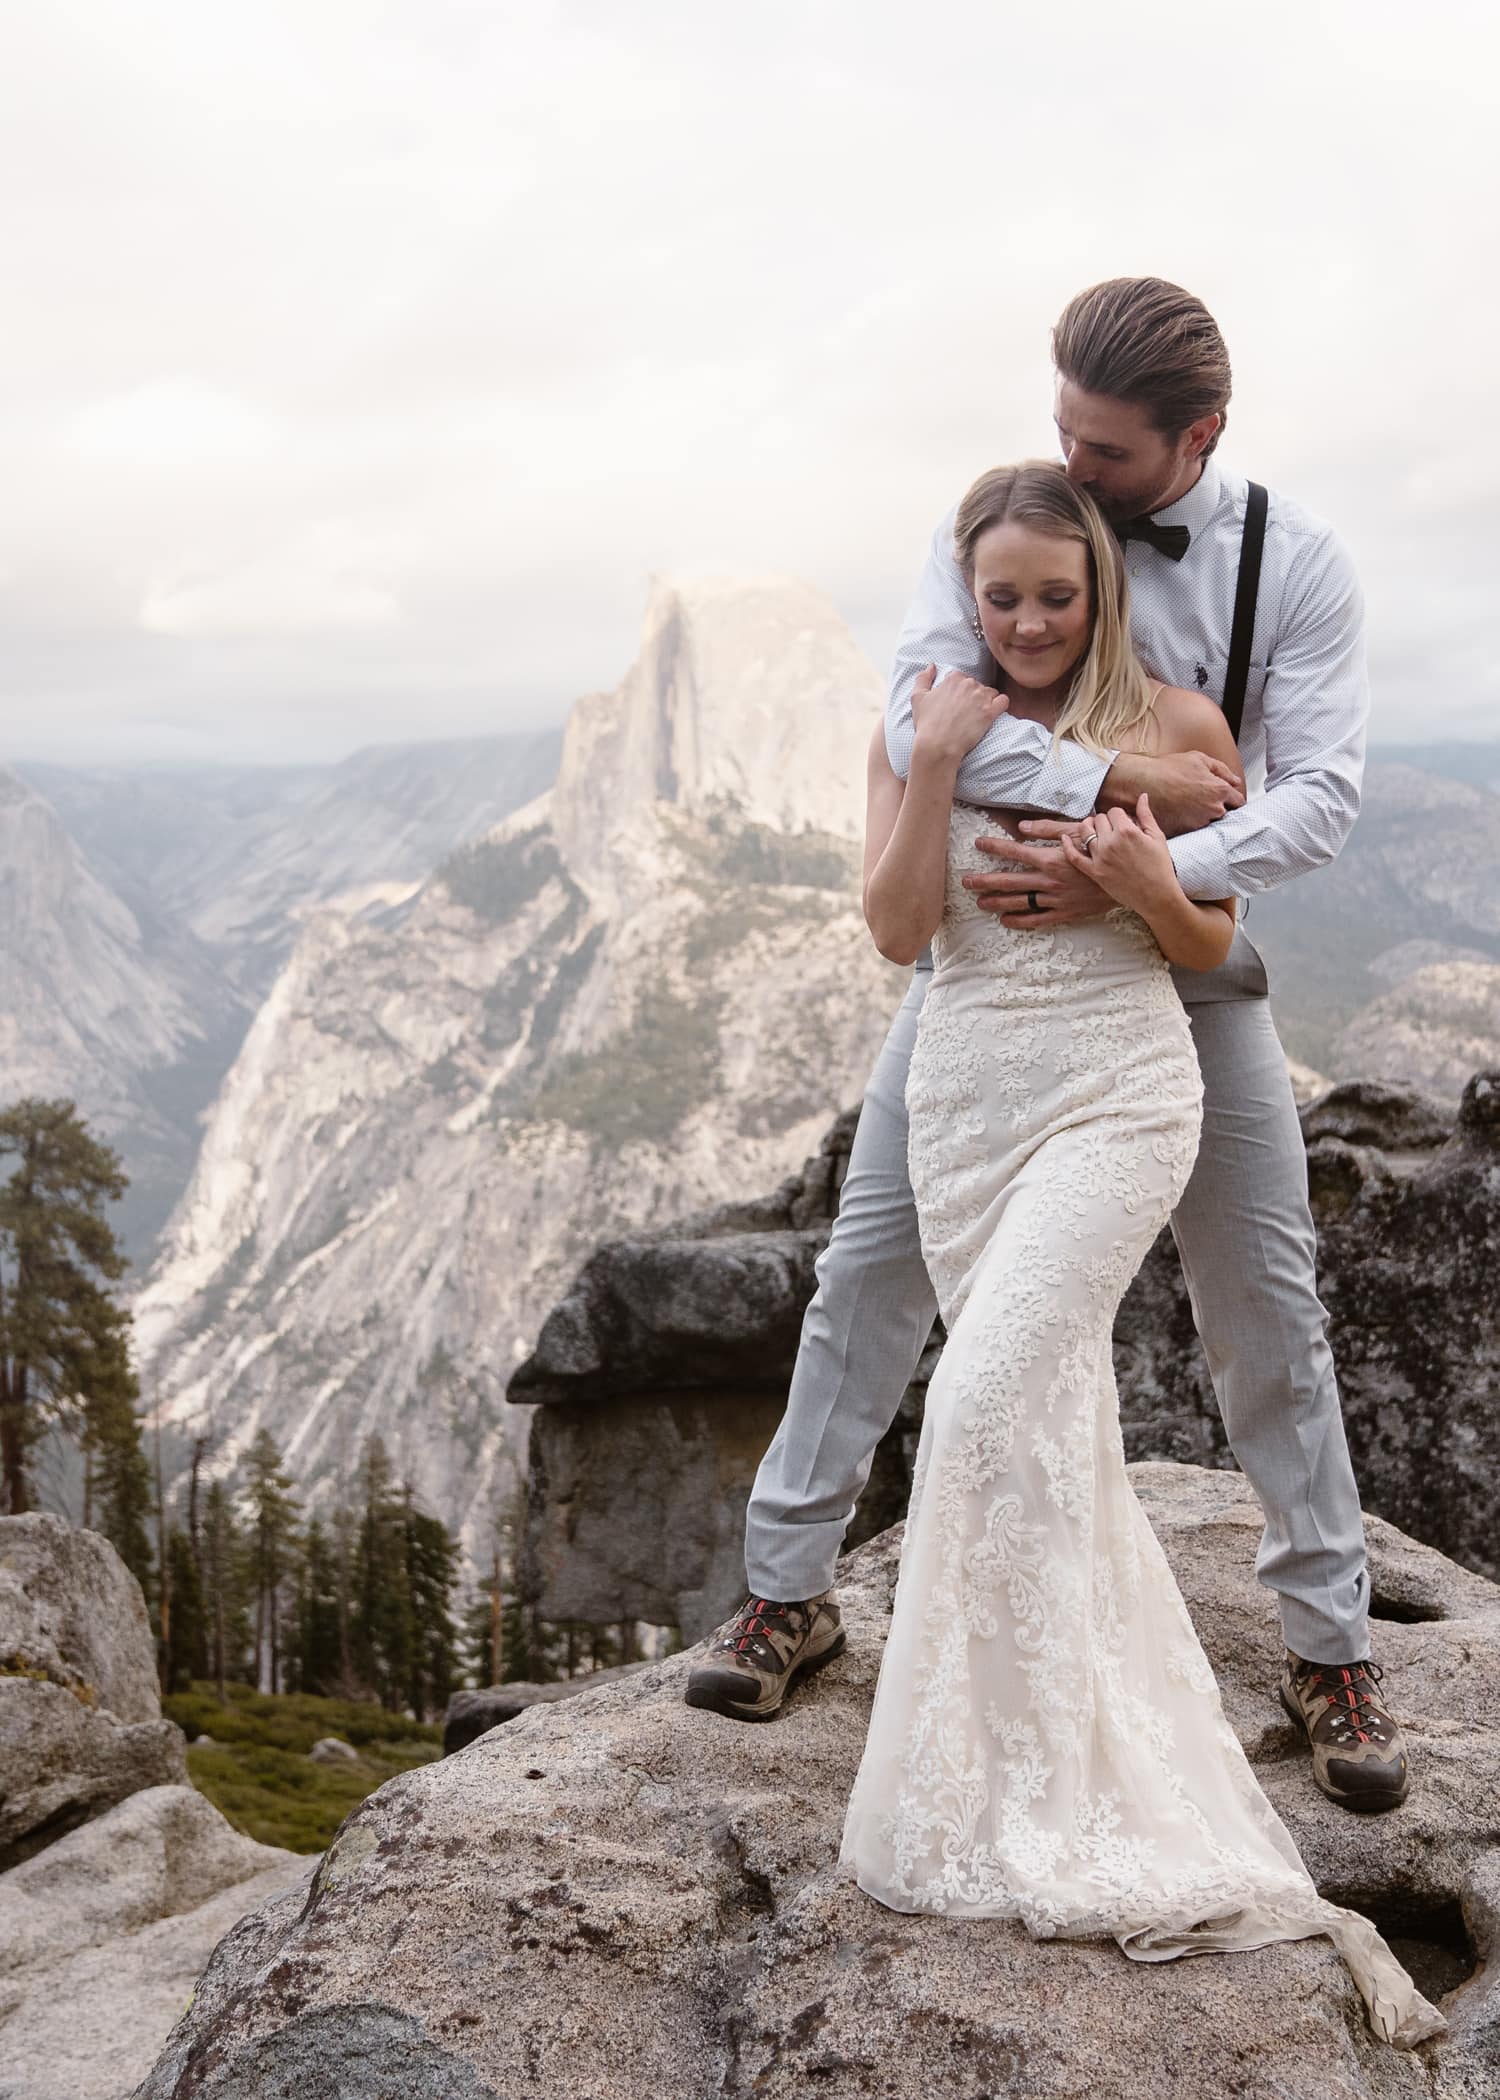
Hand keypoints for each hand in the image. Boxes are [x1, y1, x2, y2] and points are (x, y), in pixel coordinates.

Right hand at [909, 665, 1007, 764]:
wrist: (937, 746)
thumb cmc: (926, 724)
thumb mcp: (917, 698)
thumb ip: (923, 678)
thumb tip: (931, 666)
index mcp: (953, 679)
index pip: (961, 678)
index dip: (958, 691)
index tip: (955, 704)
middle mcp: (969, 684)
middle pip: (977, 685)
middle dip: (973, 697)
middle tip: (965, 713)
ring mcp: (981, 697)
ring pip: (991, 693)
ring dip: (987, 701)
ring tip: (977, 716)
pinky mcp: (990, 712)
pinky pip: (1004, 701)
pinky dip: (1000, 705)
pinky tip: (993, 713)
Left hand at [962, 829, 1107, 928]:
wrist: (1128, 877)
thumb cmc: (1102, 850)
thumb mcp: (1078, 831)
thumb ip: (1048, 828)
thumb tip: (1021, 826)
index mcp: (1051, 858)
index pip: (1015, 851)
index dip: (994, 847)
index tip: (978, 844)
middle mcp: (1049, 880)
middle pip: (1009, 881)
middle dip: (985, 881)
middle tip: (966, 881)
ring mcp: (1056, 899)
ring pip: (1019, 902)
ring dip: (996, 902)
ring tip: (979, 902)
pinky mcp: (1065, 912)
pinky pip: (1037, 920)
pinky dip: (1019, 921)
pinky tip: (1005, 920)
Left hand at [1060, 795, 1176, 912]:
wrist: (1157, 896)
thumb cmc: (1160, 867)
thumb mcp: (1157, 837)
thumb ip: (1146, 815)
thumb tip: (1142, 796)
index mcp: (1127, 831)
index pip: (1114, 811)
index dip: (1119, 816)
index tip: (1123, 823)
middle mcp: (1111, 842)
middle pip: (1098, 819)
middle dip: (1105, 821)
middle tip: (1112, 830)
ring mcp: (1100, 857)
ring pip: (1085, 832)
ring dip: (1088, 828)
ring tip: (1094, 831)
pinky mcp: (1094, 872)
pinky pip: (1074, 856)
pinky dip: (1067, 846)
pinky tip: (1065, 838)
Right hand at [1102, 750, 1243, 834]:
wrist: (1141, 783)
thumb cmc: (1168, 769)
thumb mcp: (1198, 759)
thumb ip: (1222, 770)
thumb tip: (1235, 781)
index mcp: (1219, 790)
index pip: (1238, 801)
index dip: (1232, 798)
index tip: (1225, 797)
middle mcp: (1212, 810)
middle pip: (1223, 813)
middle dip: (1216, 806)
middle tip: (1200, 798)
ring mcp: (1198, 823)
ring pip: (1207, 822)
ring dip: (1201, 816)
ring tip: (1186, 804)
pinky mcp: (1184, 831)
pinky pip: (1191, 829)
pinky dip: (1187, 822)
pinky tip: (1178, 811)